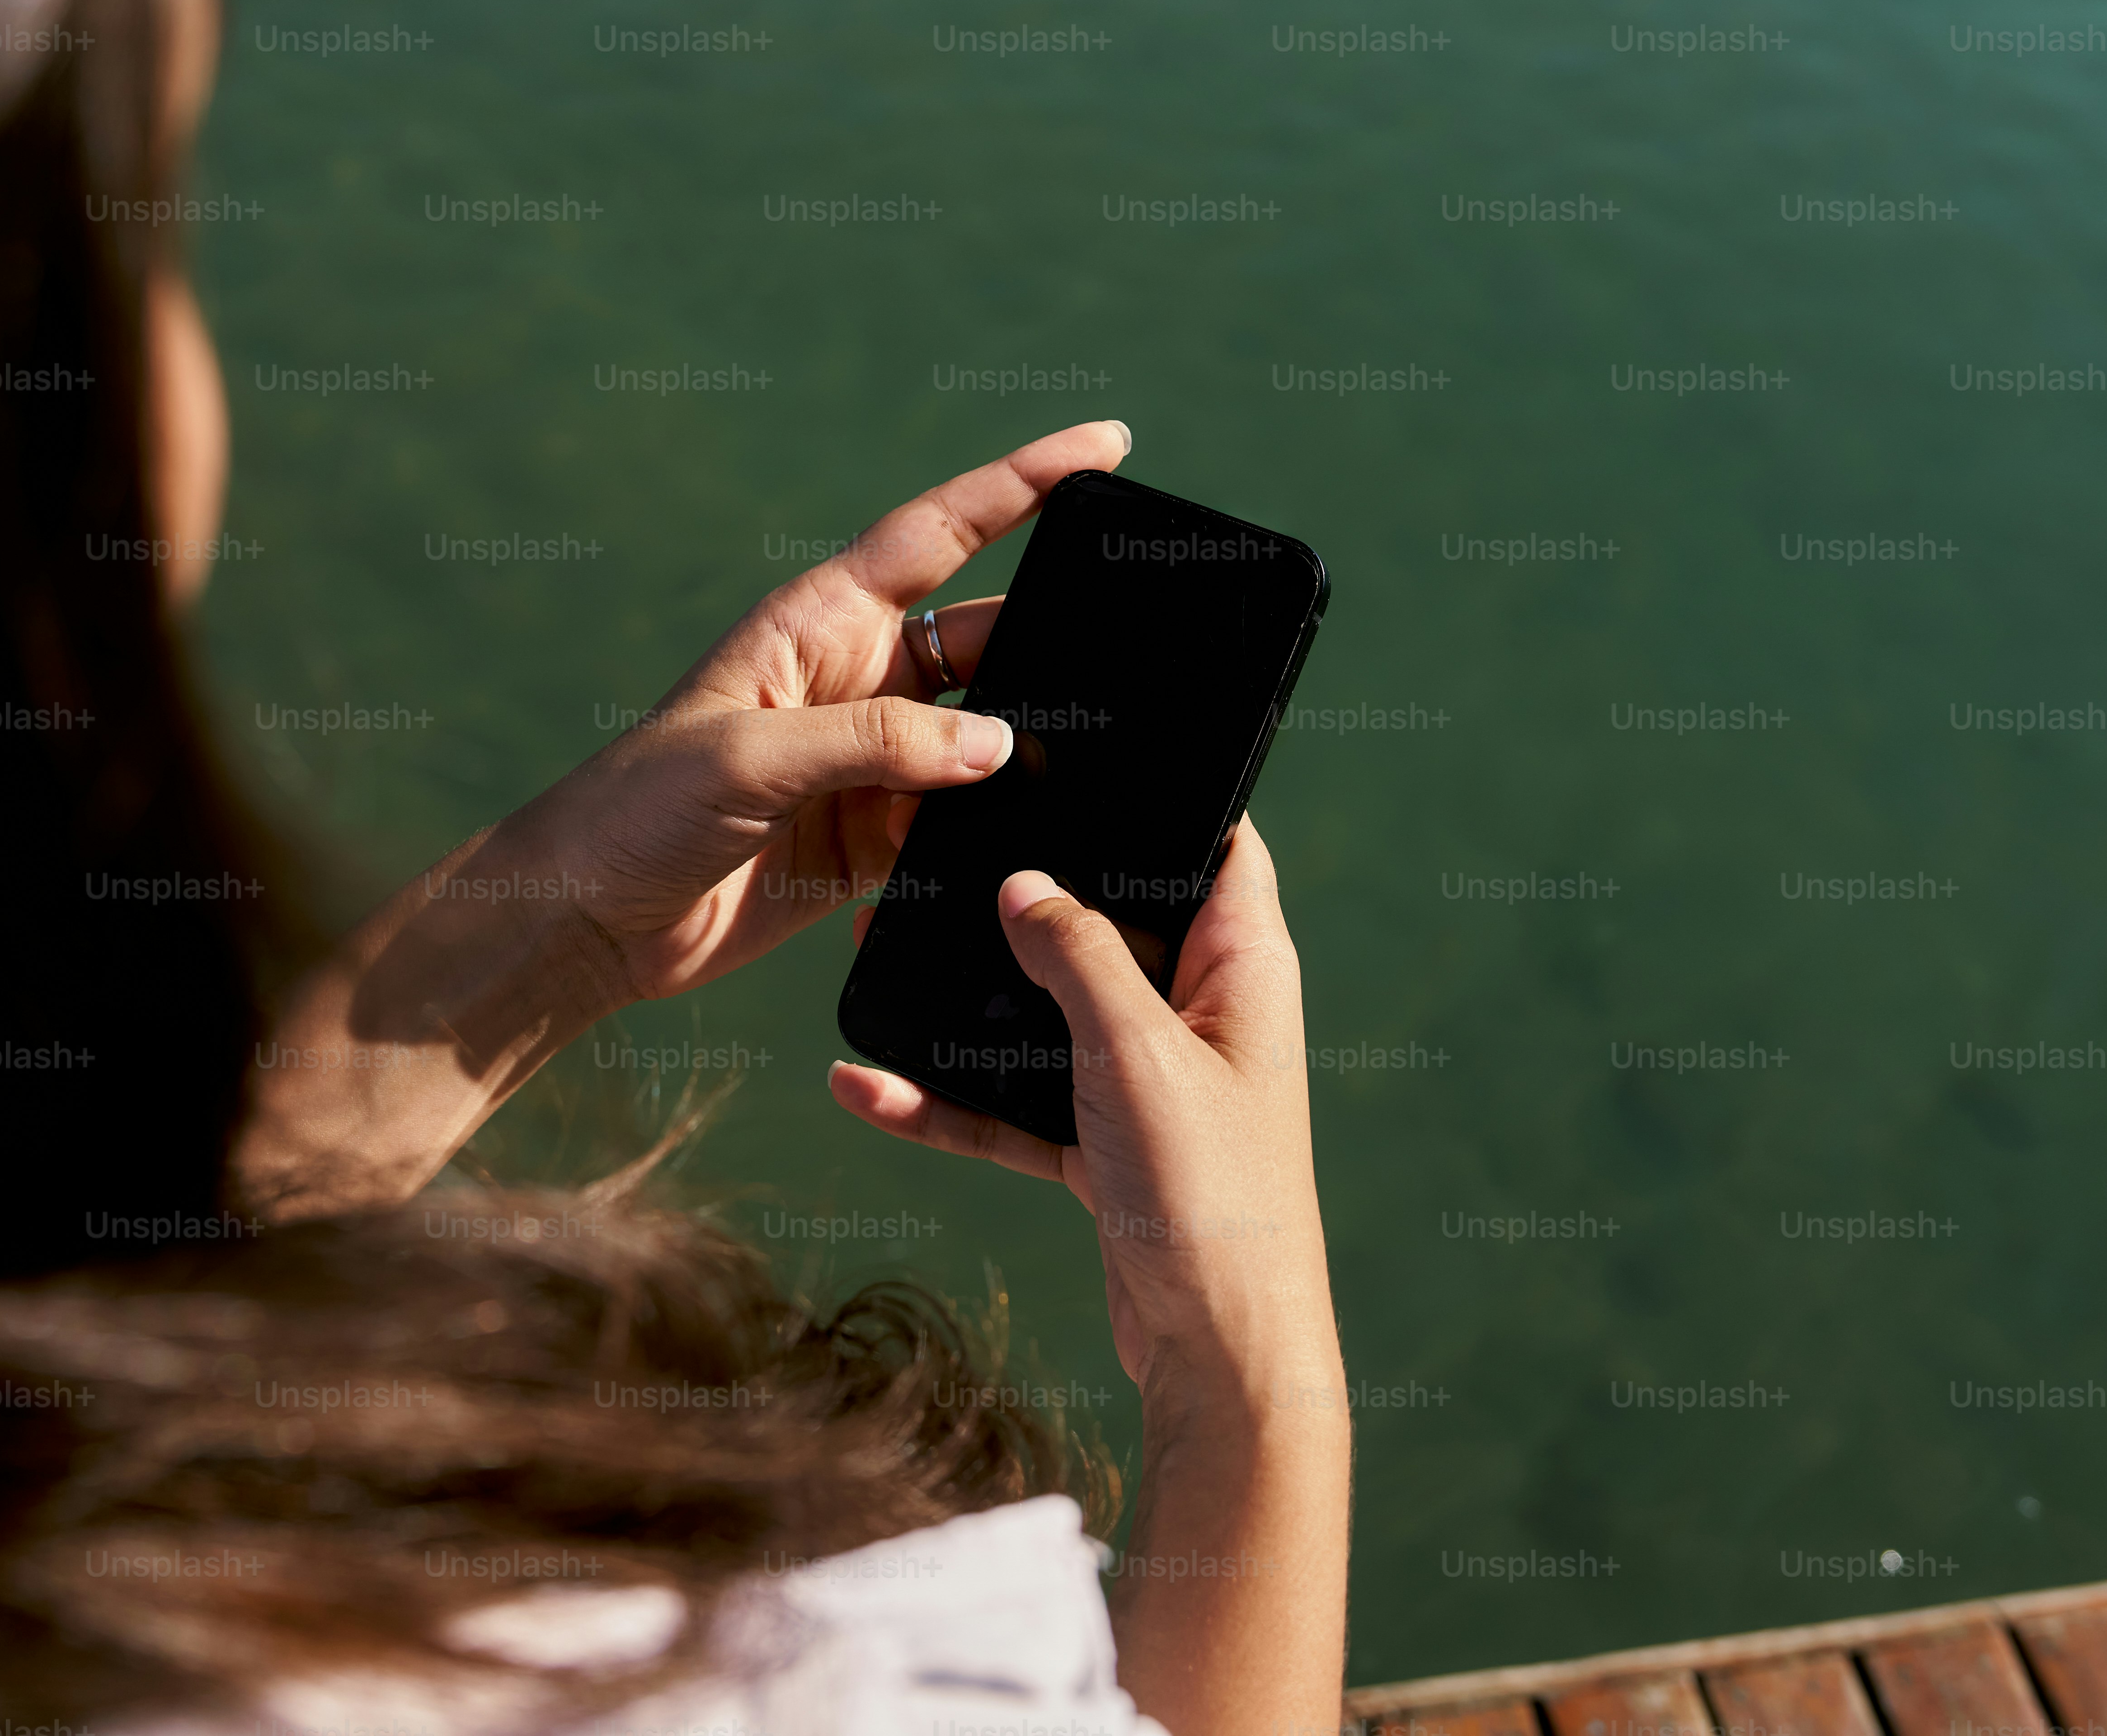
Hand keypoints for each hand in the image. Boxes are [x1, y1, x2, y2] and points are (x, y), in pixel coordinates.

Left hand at [497, 418, 1131, 1006]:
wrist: (586, 922)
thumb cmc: (634, 811)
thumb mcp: (748, 758)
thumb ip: (876, 746)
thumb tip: (997, 747)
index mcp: (819, 623)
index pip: (941, 529)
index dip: (1023, 481)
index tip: (1105, 444)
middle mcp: (854, 680)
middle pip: (984, 639)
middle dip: (1051, 644)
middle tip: (1128, 655)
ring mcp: (866, 762)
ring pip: (981, 741)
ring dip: (1019, 760)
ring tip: (1077, 771)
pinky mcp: (871, 839)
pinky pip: (956, 826)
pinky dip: (982, 838)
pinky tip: (1006, 855)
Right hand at [828, 818, 1337, 1409]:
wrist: (1221, 1354)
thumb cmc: (1214, 1193)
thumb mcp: (1138, 1051)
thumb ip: (1079, 957)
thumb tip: (1024, 883)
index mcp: (1243, 965)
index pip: (1213, 843)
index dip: (1158, 794)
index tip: (1077, 752)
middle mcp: (1200, 1012)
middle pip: (1107, 922)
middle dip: (1023, 894)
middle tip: (935, 848)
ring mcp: (1149, 1080)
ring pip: (1045, 1014)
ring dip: (966, 999)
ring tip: (872, 952)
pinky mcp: (1104, 1144)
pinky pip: (1014, 1104)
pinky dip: (948, 1100)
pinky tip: (863, 1087)